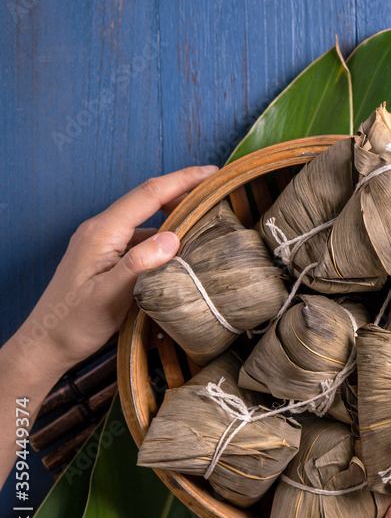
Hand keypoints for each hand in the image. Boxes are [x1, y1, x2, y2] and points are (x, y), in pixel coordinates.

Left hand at [12, 166, 216, 377]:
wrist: (46, 344)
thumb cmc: (74, 324)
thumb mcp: (109, 297)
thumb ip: (139, 264)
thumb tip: (173, 237)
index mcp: (101, 232)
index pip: (148, 194)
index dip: (183, 180)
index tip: (213, 172)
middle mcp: (101, 230)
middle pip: (147, 199)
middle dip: (183, 191)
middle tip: (218, 191)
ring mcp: (102, 243)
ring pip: (145, 219)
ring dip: (175, 214)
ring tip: (207, 217)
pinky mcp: (106, 257)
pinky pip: (140, 238)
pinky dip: (164, 236)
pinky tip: (181, 249)